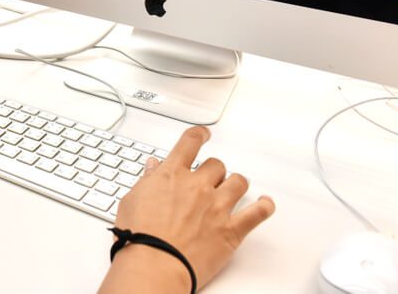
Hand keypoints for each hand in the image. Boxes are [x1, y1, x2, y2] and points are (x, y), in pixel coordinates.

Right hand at [100, 126, 275, 291]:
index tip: (202, 134)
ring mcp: (217, 207)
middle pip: (216, 165)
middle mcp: (198, 186)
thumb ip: (146, 181)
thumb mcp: (132, 200)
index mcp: (172, 175)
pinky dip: (264, 207)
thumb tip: (152, 168)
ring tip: (232, 188)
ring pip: (239, 182)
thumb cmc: (140, 235)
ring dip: (236, 183)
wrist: (155, 263)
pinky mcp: (231, 230)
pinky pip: (257, 213)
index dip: (199, 135)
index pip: (190, 143)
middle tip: (208, 178)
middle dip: (213, 170)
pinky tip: (265, 204)